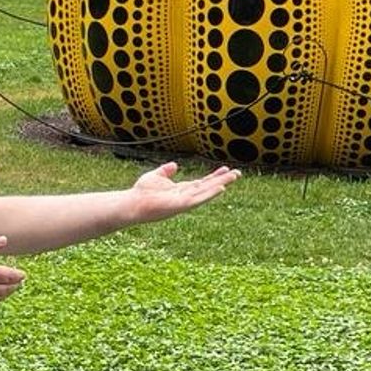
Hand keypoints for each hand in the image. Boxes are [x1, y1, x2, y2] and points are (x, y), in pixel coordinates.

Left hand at [126, 161, 241, 223]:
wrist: (132, 203)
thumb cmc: (141, 192)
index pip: (202, 182)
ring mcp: (185, 201)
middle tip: (238, 173)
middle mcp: (186, 196)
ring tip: (233, 178)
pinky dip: (210, 193)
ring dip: (221, 184)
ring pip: (207, 191)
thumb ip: (165, 171)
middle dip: (223, 180)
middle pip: (208, 186)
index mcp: (182, 189)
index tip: (226, 169)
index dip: (214, 176)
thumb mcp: (156, 176)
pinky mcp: (181, 205)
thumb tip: (174, 165)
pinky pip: (199, 199)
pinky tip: (221, 188)